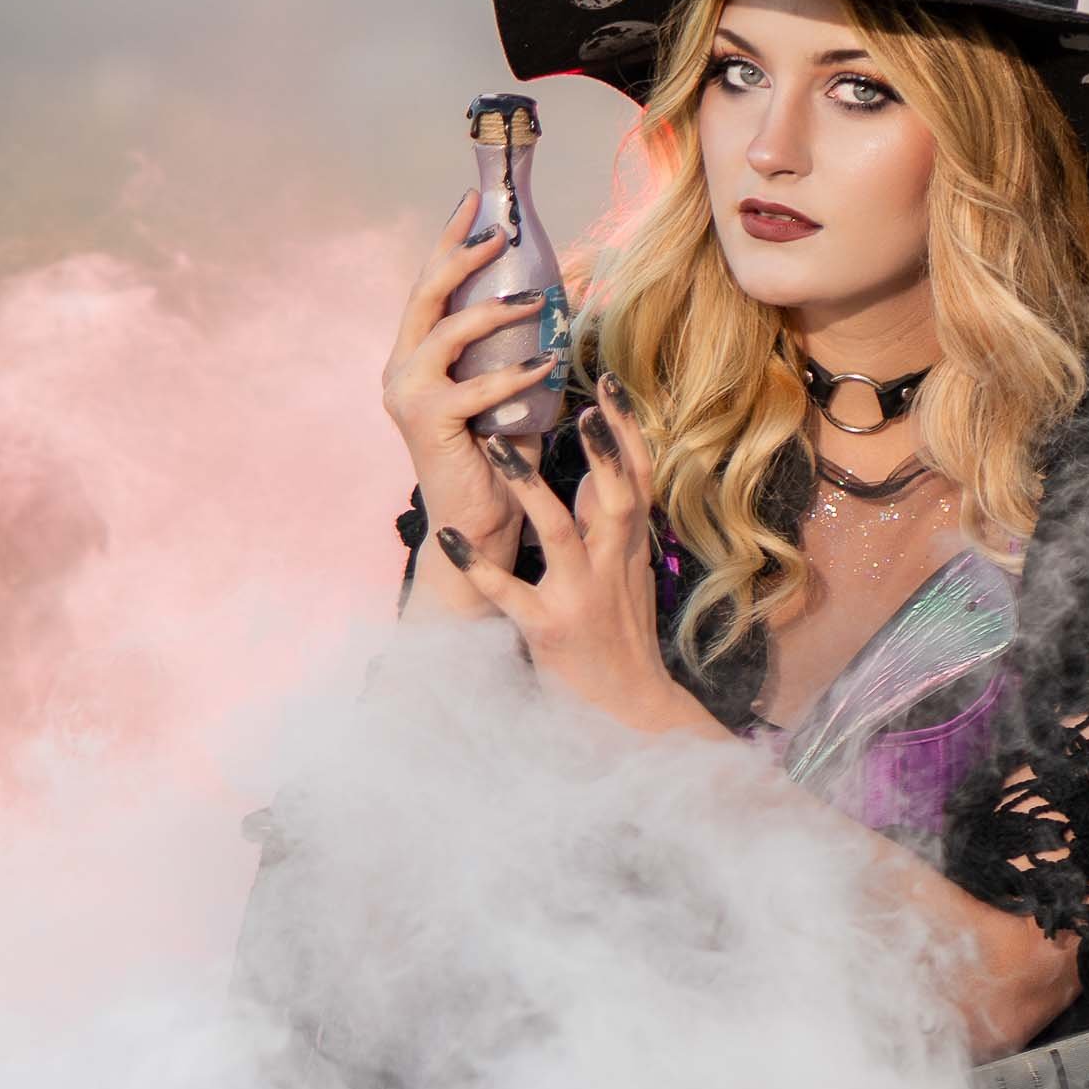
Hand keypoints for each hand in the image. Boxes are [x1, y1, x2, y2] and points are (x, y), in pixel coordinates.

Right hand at [383, 192, 548, 562]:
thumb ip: (522, 348)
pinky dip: (513, 372)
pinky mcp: (427, 423)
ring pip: (446, 331)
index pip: (429, 287)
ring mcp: (407, 395)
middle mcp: (401, 370)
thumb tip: (571, 294)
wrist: (482, 526)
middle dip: (461, 254)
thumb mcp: (512, 390)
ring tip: (536, 299)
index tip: (475, 200)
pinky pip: (474, 386)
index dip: (449, 240)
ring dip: (492, 309)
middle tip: (500, 231)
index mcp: (415, 357)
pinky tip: (545, 364)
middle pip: (426, 294)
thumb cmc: (502, 460)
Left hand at [435, 381, 726, 742]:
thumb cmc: (619, 634)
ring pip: (560, 532)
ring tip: (497, 448)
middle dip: (601, 448)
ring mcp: (580, 596)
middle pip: (617, 495)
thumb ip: (612, 524)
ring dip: (530, 488)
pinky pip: (510, 593)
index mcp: (629, 549)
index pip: (637, 479)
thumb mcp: (627, 574)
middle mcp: (612, 566)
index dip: (626, 431)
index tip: (608, 382)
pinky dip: (479, 565)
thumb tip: (598, 470)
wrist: (630, 706)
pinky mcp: (549, 629)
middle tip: (580, 399)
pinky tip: (450, 537)